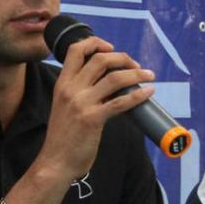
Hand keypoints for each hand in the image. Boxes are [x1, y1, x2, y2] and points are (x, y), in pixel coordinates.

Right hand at [34, 36, 155, 180]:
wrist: (55, 161)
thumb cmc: (62, 136)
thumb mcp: (64, 105)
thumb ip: (79, 91)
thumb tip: (107, 83)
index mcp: (62, 83)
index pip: (75, 50)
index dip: (95, 42)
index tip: (110, 47)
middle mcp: (70, 89)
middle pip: (100, 59)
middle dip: (122, 58)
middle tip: (135, 66)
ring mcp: (81, 103)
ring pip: (114, 78)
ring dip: (136, 74)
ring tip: (148, 76)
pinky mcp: (93, 119)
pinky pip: (120, 102)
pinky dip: (138, 95)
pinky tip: (148, 93)